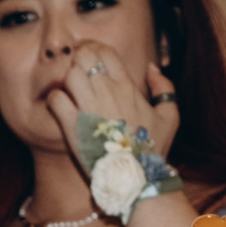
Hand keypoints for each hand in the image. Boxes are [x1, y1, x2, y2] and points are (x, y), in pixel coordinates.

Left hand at [52, 39, 181, 166]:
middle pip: (84, 57)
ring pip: (69, 75)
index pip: (105, 51)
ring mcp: (88, 108)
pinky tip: (62, 108)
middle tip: (77, 70)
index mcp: (128, 87)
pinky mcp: (72, 126)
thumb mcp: (170, 117)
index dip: (94, 48)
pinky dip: (55, 100)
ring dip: (67, 79)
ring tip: (71, 90)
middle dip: (78, 59)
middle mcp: (107, 93)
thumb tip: (153, 68)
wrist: (134, 178)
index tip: (90, 57)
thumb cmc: (151, 149)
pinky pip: (56, 99)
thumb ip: (165, 88)